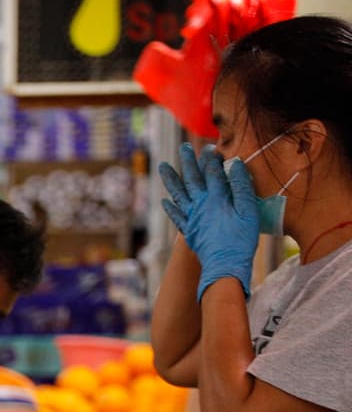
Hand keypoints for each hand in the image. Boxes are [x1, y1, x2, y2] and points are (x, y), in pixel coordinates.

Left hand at [160, 142, 260, 300]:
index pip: (212, 172)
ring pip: (179, 195)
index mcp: (217, 198)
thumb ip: (241, 187)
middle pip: (192, 179)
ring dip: (171, 180)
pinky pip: (177, 217)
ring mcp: (192, 218)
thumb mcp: (248, 210)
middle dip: (188, 162)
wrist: (225, 265)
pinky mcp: (189, 231)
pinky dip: (170, 207)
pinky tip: (165, 200)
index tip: (209, 147)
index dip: (210, 158)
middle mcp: (201, 205)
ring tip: (162, 166)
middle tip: (184, 148)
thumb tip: (234, 164)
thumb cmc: (241, 238)